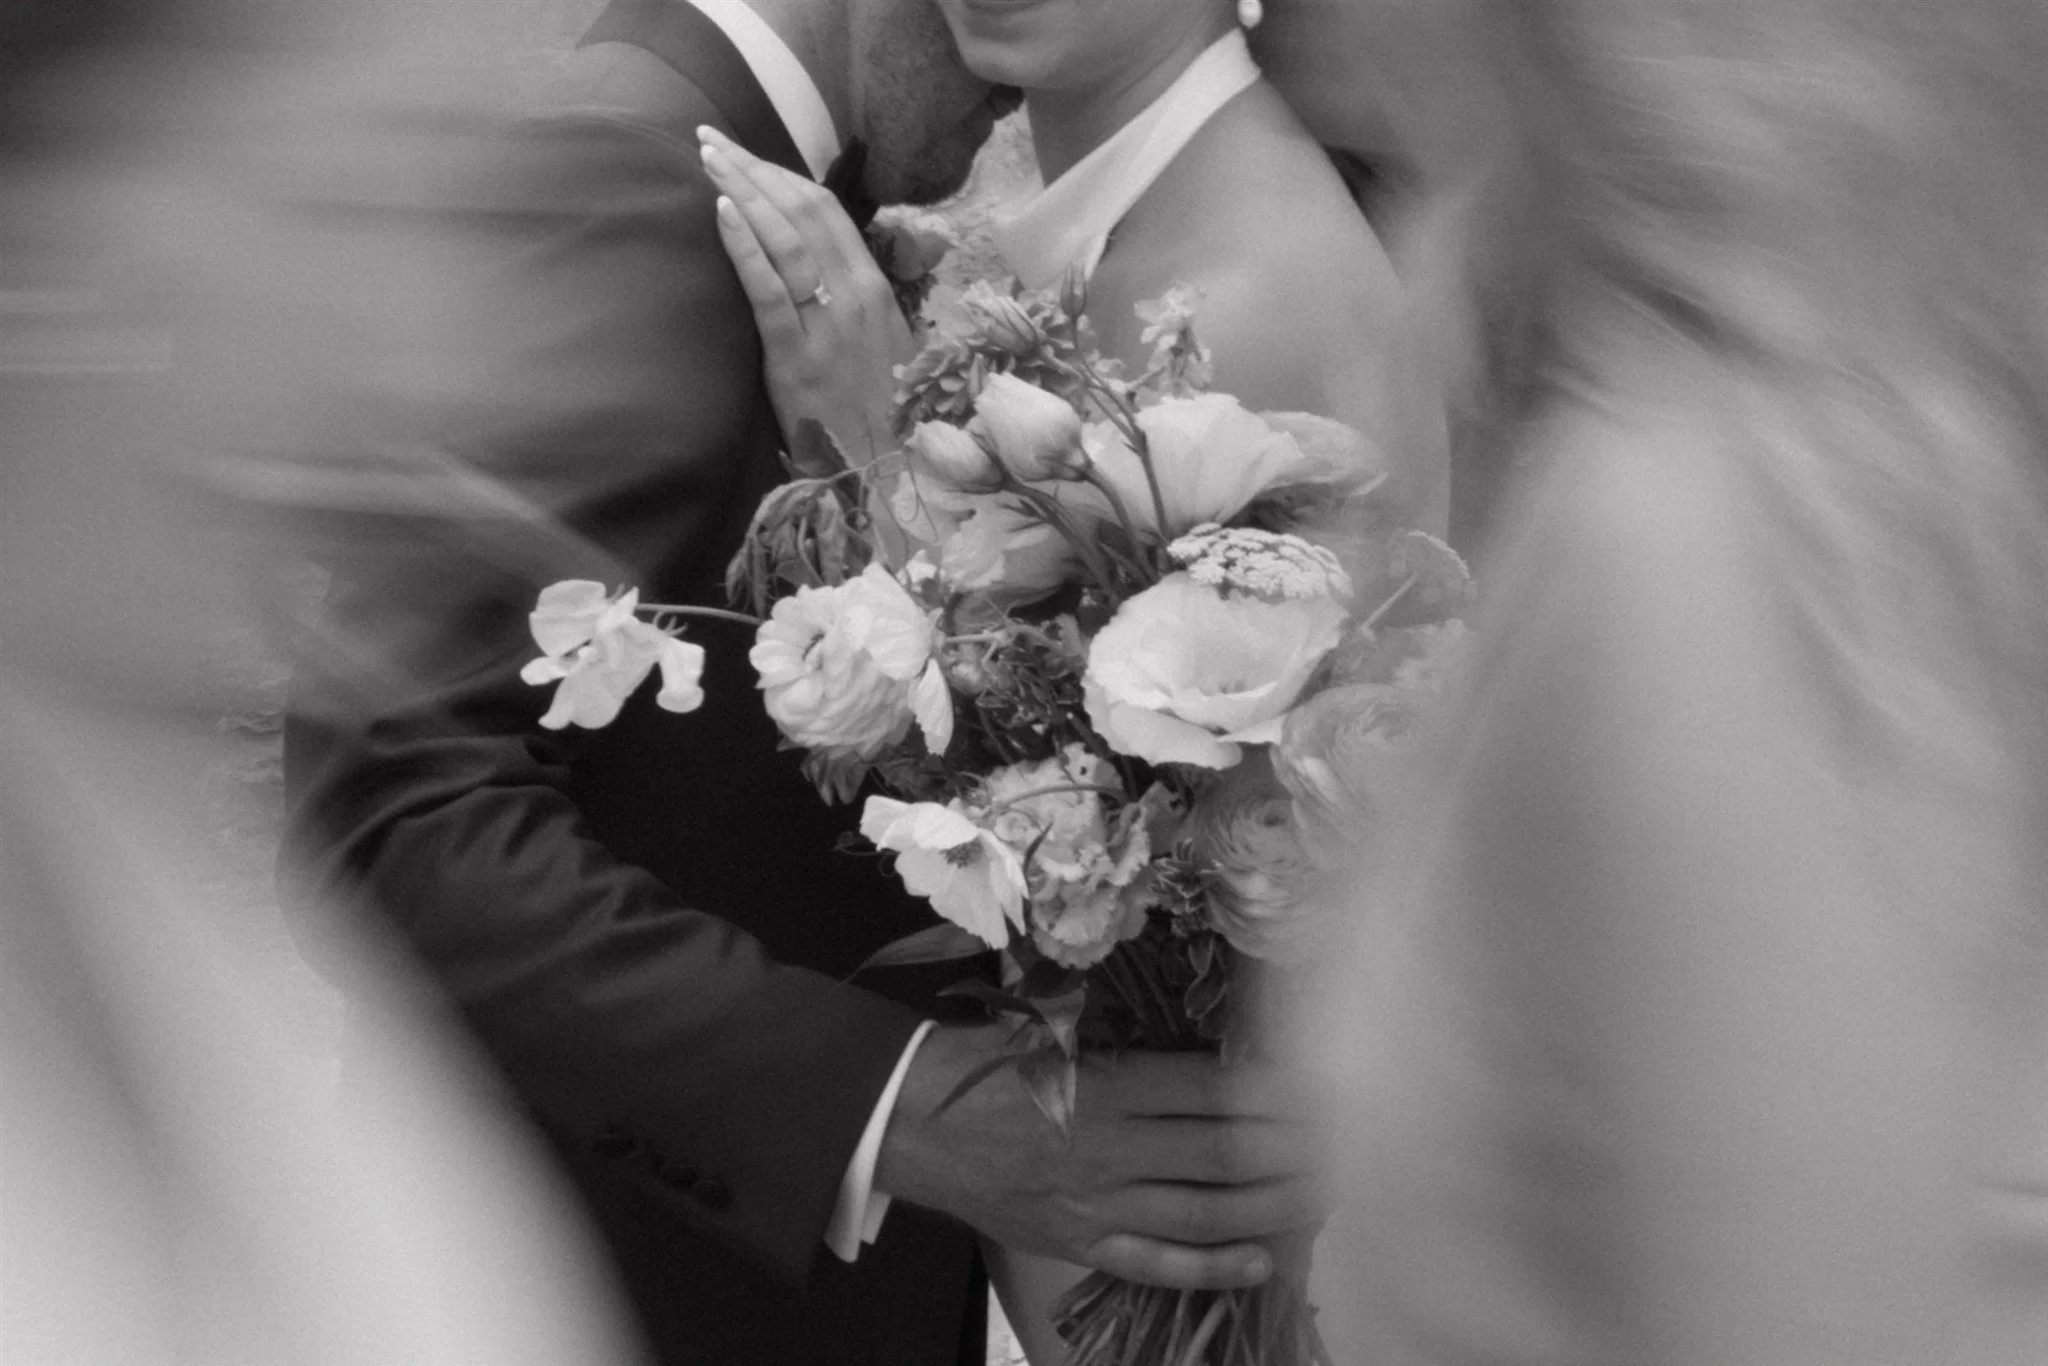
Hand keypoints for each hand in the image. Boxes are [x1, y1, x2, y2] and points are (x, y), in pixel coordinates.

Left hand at [698, 125, 915, 466]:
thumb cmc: (881, 418)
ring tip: (707, 158)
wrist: (889, 476)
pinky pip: (770, 290)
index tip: (747, 155)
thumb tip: (820, 273)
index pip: (828, 213)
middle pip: (803, 211)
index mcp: (875, 290)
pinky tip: (722, 211)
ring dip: (743, 190)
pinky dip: (745, 245)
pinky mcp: (799, 358)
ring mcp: (829, 325)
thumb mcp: (883, 350)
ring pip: (785, 238)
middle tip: (711, 139)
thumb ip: (854, 308)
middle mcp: (856, 296)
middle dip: (754, 169)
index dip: (783, 177)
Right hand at [875, 1026, 1329, 1291]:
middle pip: (1223, 1153)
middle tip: (1344, 1142)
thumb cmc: (986, 1063)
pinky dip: (1214, 1267)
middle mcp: (1111, 1146)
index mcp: (1106, 1083)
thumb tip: (1212, 1046)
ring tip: (1322, 1195)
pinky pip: (1158, 1263)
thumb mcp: (1055, 1031)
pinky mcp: (1080, 1243)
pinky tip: (1264, 1258)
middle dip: (1291, 1150)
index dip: (1274, 1092)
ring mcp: (1097, 1204)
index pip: (1212, 1090)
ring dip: (1271, 1206)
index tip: (1320, 1087)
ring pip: (1204, 1212)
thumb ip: (1128, 1042)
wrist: (912, 1123)